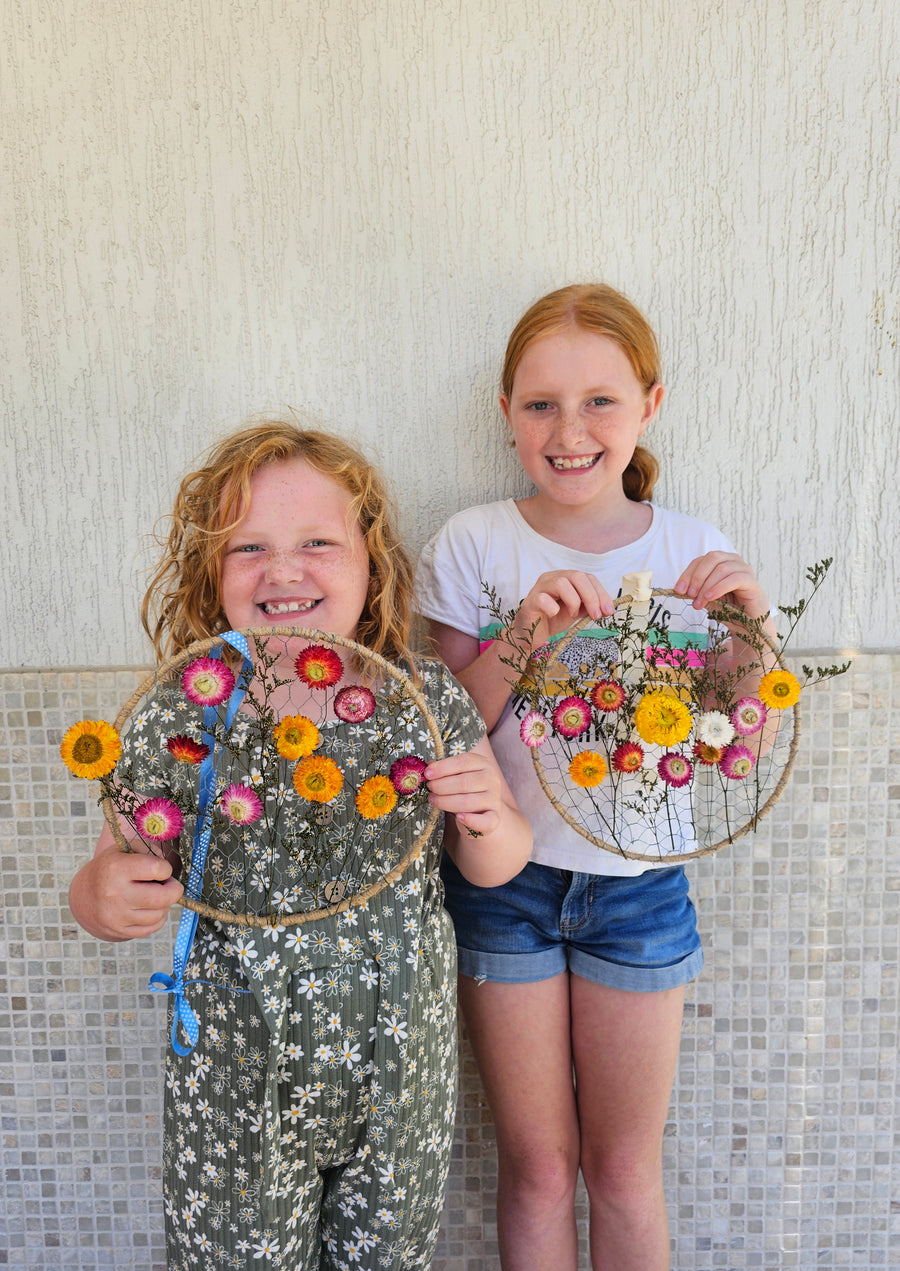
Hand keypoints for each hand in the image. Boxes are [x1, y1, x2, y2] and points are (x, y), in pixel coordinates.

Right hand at [68, 843, 183, 941]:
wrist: (84, 897)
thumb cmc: (109, 869)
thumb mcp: (123, 850)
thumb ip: (148, 850)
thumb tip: (167, 870)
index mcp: (116, 868)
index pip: (157, 869)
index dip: (165, 868)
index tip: (160, 869)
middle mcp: (114, 894)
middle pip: (163, 897)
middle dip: (174, 889)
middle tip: (168, 884)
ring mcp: (116, 916)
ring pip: (159, 914)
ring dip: (164, 904)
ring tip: (155, 894)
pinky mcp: (120, 931)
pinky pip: (153, 927)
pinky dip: (157, 917)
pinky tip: (150, 907)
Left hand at [426, 747, 507, 837]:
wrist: (483, 812)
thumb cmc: (466, 790)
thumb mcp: (457, 776)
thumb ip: (444, 770)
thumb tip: (429, 767)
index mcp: (483, 764)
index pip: (462, 762)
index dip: (443, 767)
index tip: (427, 774)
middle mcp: (492, 779)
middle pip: (464, 782)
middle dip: (441, 786)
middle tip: (429, 788)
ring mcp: (494, 799)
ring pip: (468, 801)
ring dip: (446, 802)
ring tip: (433, 800)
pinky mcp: (495, 817)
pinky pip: (483, 820)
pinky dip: (470, 820)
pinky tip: (458, 817)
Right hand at [511, 570, 614, 648]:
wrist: (530, 634)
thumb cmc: (552, 620)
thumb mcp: (576, 611)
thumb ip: (589, 605)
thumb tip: (607, 607)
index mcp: (564, 578)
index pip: (587, 577)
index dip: (601, 593)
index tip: (608, 611)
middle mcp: (551, 578)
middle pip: (576, 576)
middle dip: (591, 596)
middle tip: (596, 615)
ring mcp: (539, 588)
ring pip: (561, 583)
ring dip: (574, 602)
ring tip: (573, 615)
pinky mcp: (529, 602)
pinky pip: (543, 599)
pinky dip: (553, 608)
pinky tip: (554, 615)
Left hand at [675, 552, 770, 619]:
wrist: (747, 626)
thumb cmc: (727, 609)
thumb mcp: (707, 598)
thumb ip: (696, 591)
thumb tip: (680, 589)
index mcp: (721, 561)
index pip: (700, 560)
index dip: (688, 573)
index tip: (678, 590)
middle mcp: (733, 561)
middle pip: (712, 558)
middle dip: (697, 577)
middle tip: (689, 595)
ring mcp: (744, 569)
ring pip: (722, 569)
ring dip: (706, 586)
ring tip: (699, 603)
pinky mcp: (752, 581)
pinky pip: (734, 579)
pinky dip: (719, 588)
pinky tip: (710, 597)